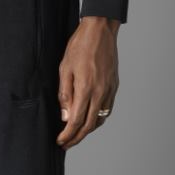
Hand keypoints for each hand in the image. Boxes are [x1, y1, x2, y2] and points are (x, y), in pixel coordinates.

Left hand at [56, 16, 120, 149]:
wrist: (100, 30)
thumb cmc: (80, 46)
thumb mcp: (64, 69)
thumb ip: (65, 95)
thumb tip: (65, 117)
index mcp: (86, 89)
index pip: (76, 121)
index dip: (68, 135)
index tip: (60, 142)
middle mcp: (100, 92)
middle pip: (89, 125)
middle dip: (76, 138)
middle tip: (66, 145)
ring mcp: (109, 90)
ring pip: (100, 119)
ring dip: (88, 131)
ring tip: (76, 136)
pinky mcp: (114, 86)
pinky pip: (106, 110)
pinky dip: (98, 120)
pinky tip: (89, 121)